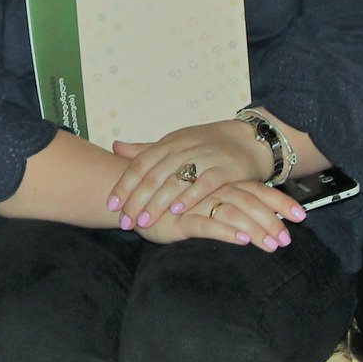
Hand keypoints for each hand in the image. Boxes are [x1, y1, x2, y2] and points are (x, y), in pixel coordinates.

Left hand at [110, 122, 298, 240]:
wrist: (251, 139)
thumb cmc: (208, 145)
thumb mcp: (176, 143)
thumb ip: (147, 150)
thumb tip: (116, 147)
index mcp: (170, 142)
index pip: (141, 163)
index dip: (125, 184)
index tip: (111, 205)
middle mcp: (184, 148)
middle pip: (154, 174)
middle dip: (136, 199)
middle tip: (124, 221)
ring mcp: (206, 156)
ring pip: (175, 179)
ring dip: (157, 202)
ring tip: (143, 222)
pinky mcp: (227, 168)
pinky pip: (205, 183)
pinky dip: (190, 196)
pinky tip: (176, 211)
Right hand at [135, 178, 303, 250]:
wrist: (130, 191)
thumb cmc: (168, 196)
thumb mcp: (199, 195)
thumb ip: (226, 199)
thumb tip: (251, 212)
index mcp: (220, 183)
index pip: (256, 190)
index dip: (279, 202)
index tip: (302, 216)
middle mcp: (212, 190)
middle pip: (250, 203)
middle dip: (273, 221)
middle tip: (290, 239)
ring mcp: (197, 203)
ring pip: (233, 214)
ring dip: (255, 229)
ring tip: (274, 245)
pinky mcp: (181, 218)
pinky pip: (206, 224)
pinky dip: (225, 231)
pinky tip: (241, 240)